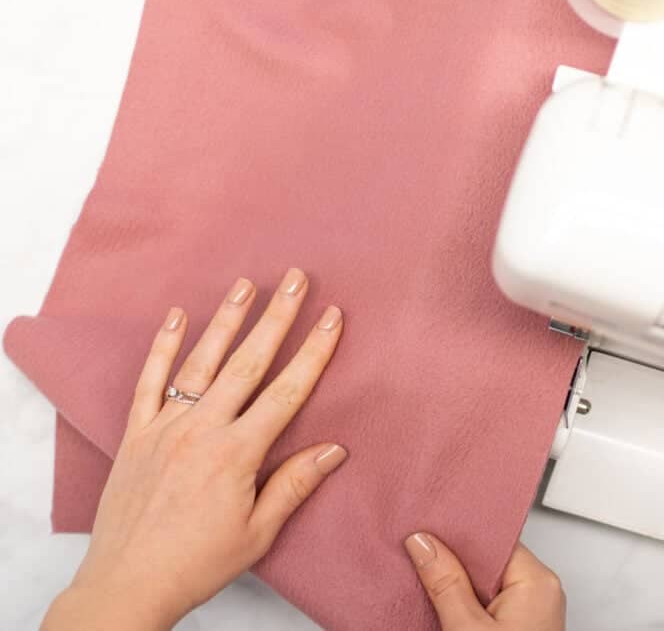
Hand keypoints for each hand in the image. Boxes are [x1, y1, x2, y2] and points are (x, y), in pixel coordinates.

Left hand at [43, 269, 346, 629]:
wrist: (127, 584)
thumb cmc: (196, 562)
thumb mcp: (258, 532)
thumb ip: (294, 484)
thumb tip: (335, 450)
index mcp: (237, 453)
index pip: (286, 391)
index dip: (313, 351)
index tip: (331, 317)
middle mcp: (201, 429)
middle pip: (247, 362)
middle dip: (276, 317)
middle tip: (296, 279)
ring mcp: (165, 427)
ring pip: (201, 362)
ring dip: (226, 320)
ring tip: (246, 284)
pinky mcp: (136, 434)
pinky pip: (149, 381)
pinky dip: (162, 346)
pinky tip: (176, 316)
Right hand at [405, 533, 565, 630]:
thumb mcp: (466, 630)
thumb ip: (445, 582)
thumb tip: (424, 543)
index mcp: (537, 581)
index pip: (494, 539)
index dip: (458, 533)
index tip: (425, 527)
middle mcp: (540, 592)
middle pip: (489, 560)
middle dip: (452, 559)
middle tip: (414, 550)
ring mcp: (530, 613)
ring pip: (485, 584)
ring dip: (453, 584)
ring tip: (420, 576)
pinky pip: (488, 605)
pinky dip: (462, 604)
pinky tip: (437, 604)